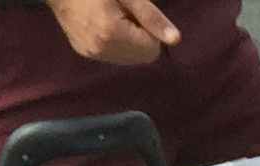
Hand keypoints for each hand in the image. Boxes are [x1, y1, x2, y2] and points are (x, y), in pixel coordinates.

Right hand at [46, 0, 179, 67]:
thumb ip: (151, 17)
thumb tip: (176, 40)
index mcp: (112, 35)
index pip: (152, 49)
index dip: (149, 30)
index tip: (134, 12)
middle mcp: (101, 50)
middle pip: (142, 58)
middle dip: (141, 38)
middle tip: (123, 13)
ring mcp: (90, 53)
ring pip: (128, 59)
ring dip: (129, 42)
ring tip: (112, 17)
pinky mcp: (84, 52)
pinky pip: (113, 56)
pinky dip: (115, 43)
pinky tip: (103, 24)